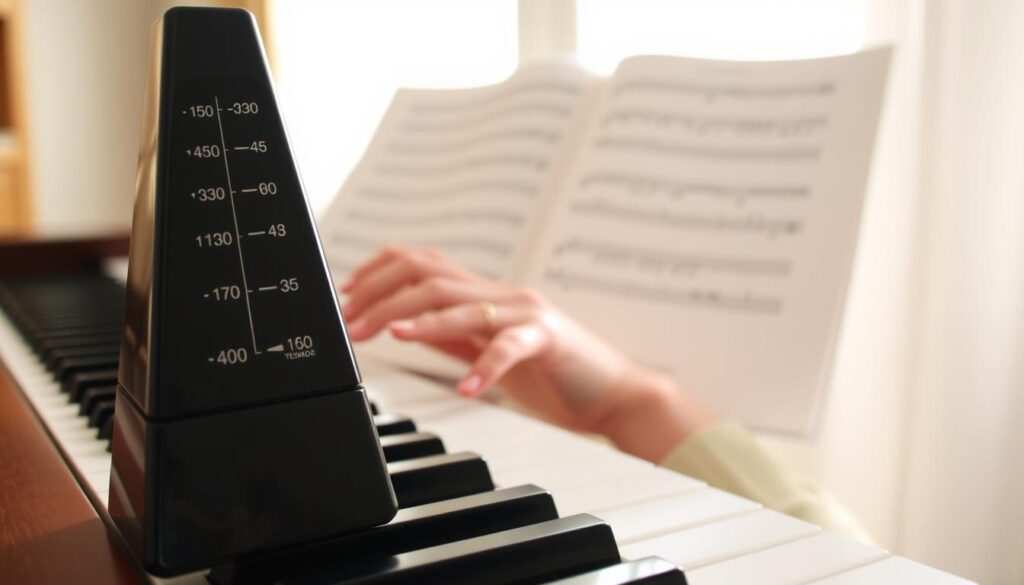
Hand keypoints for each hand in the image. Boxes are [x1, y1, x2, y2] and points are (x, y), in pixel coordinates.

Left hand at [340, 247, 715, 460]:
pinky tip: (465, 387)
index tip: (347, 293)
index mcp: (486, 294)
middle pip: (431, 277)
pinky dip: (484, 368)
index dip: (380, 271)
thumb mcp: (487, 350)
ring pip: (462, 303)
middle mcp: (503, 295)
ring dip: (418, 320)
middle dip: (383, 297)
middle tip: (352, 322)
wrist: (612, 392)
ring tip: (388, 337)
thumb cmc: (551, 373)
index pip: (423, 263)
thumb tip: (401, 325)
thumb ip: (450, 335)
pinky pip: (509, 348)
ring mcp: (526, 314)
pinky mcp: (548, 341)